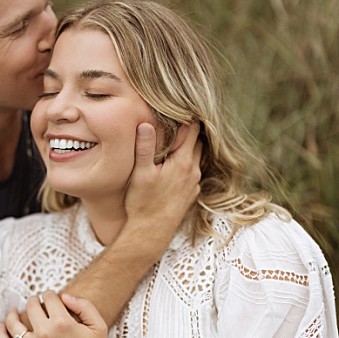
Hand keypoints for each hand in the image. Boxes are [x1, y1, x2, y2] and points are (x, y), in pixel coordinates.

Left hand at [0, 291, 111, 337]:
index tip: (52, 299)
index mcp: (63, 323)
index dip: (50, 295)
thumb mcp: (99, 326)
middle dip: (34, 301)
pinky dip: (0, 333)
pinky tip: (1, 326)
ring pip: (14, 323)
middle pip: (31, 306)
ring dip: (13, 313)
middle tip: (37, 304)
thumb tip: (65, 296)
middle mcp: (45, 333)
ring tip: (14, 311)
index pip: (49, 297)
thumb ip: (84, 305)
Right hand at [122, 120, 202, 253]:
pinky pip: (193, 171)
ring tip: (180, 135)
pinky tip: (176, 161)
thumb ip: (145, 148)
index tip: (186, 104)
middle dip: (191, 130)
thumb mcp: (141, 173)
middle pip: (198, 143)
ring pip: (196, 157)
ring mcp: (194, 183)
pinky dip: (188, 162)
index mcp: (183, 162)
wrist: (150, 232)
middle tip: (183, 116)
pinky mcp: (191, 193)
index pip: (193, 132)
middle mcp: (193, 171)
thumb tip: (145, 124)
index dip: (189, 117)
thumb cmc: (143, 203)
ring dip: (190, 146)